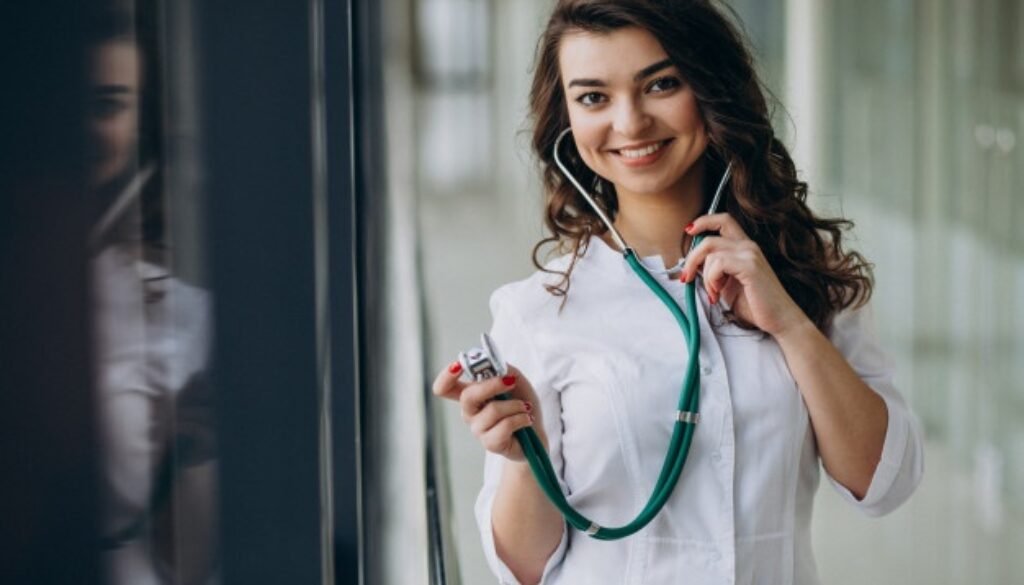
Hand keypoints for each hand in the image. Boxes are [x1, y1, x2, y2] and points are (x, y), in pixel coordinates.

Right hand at [432, 361, 544, 461]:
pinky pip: (505, 425)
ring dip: (516, 405)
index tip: (458, 365)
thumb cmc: (522, 403)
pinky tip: (527, 419)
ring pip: (493, 410)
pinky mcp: (490, 443)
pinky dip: (522, 418)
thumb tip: (490, 362)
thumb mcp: (515, 378)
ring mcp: (478, 429)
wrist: (536, 431)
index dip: (446, 376)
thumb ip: (501, 368)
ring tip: (525, 407)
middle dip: (492, 385)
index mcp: (470, 394)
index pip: (444, 388)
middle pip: (467, 396)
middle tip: (511, 382)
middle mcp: (469, 412)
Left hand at [681, 213, 810, 336]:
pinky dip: (711, 279)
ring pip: (710, 253)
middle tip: (686, 277)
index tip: (688, 231)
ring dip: (704, 277)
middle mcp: (748, 246)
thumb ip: (712, 271)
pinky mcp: (750, 266)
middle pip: (709, 239)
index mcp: (744, 247)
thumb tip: (690, 266)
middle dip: (692, 258)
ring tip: (713, 293)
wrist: (779, 319)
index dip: (703, 221)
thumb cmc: (754, 304)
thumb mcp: (726, 284)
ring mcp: (750, 254)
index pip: (723, 220)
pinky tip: (718, 293)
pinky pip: (718, 264)